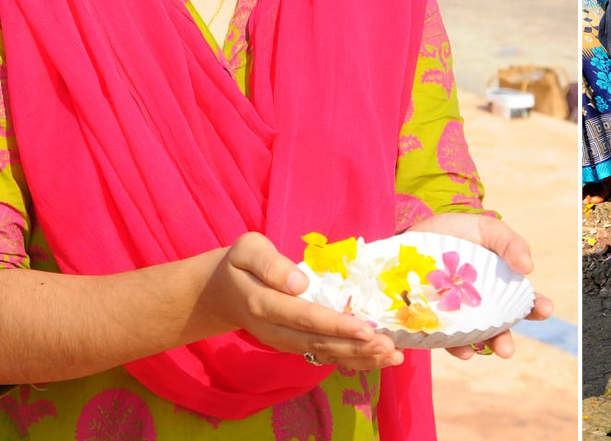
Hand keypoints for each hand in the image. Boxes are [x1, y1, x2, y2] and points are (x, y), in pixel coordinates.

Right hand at [199, 232, 402, 370]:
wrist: (220, 293)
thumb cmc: (239, 263)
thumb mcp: (247, 250)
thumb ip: (271, 264)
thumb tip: (299, 284)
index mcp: (263, 304)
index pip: (304, 317)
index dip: (336, 326)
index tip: (365, 329)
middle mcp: (274, 330)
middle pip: (317, 343)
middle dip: (355, 347)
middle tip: (388, 347)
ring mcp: (283, 341)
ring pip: (322, 355)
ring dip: (358, 357)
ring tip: (390, 356)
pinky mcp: (293, 344)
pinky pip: (322, 356)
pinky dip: (351, 359)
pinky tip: (377, 359)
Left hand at [408, 213, 553, 359]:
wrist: (413, 236)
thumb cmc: (456, 231)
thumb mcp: (486, 229)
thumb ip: (510, 243)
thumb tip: (529, 267)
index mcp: (499, 283)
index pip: (523, 300)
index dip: (536, 307)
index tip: (545, 310)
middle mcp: (481, 304)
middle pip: (498, 326)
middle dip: (504, 340)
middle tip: (507, 349)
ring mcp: (457, 314)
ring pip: (473, 336)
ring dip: (480, 347)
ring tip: (482, 352)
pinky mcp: (433, 320)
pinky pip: (444, 337)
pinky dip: (454, 346)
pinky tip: (461, 349)